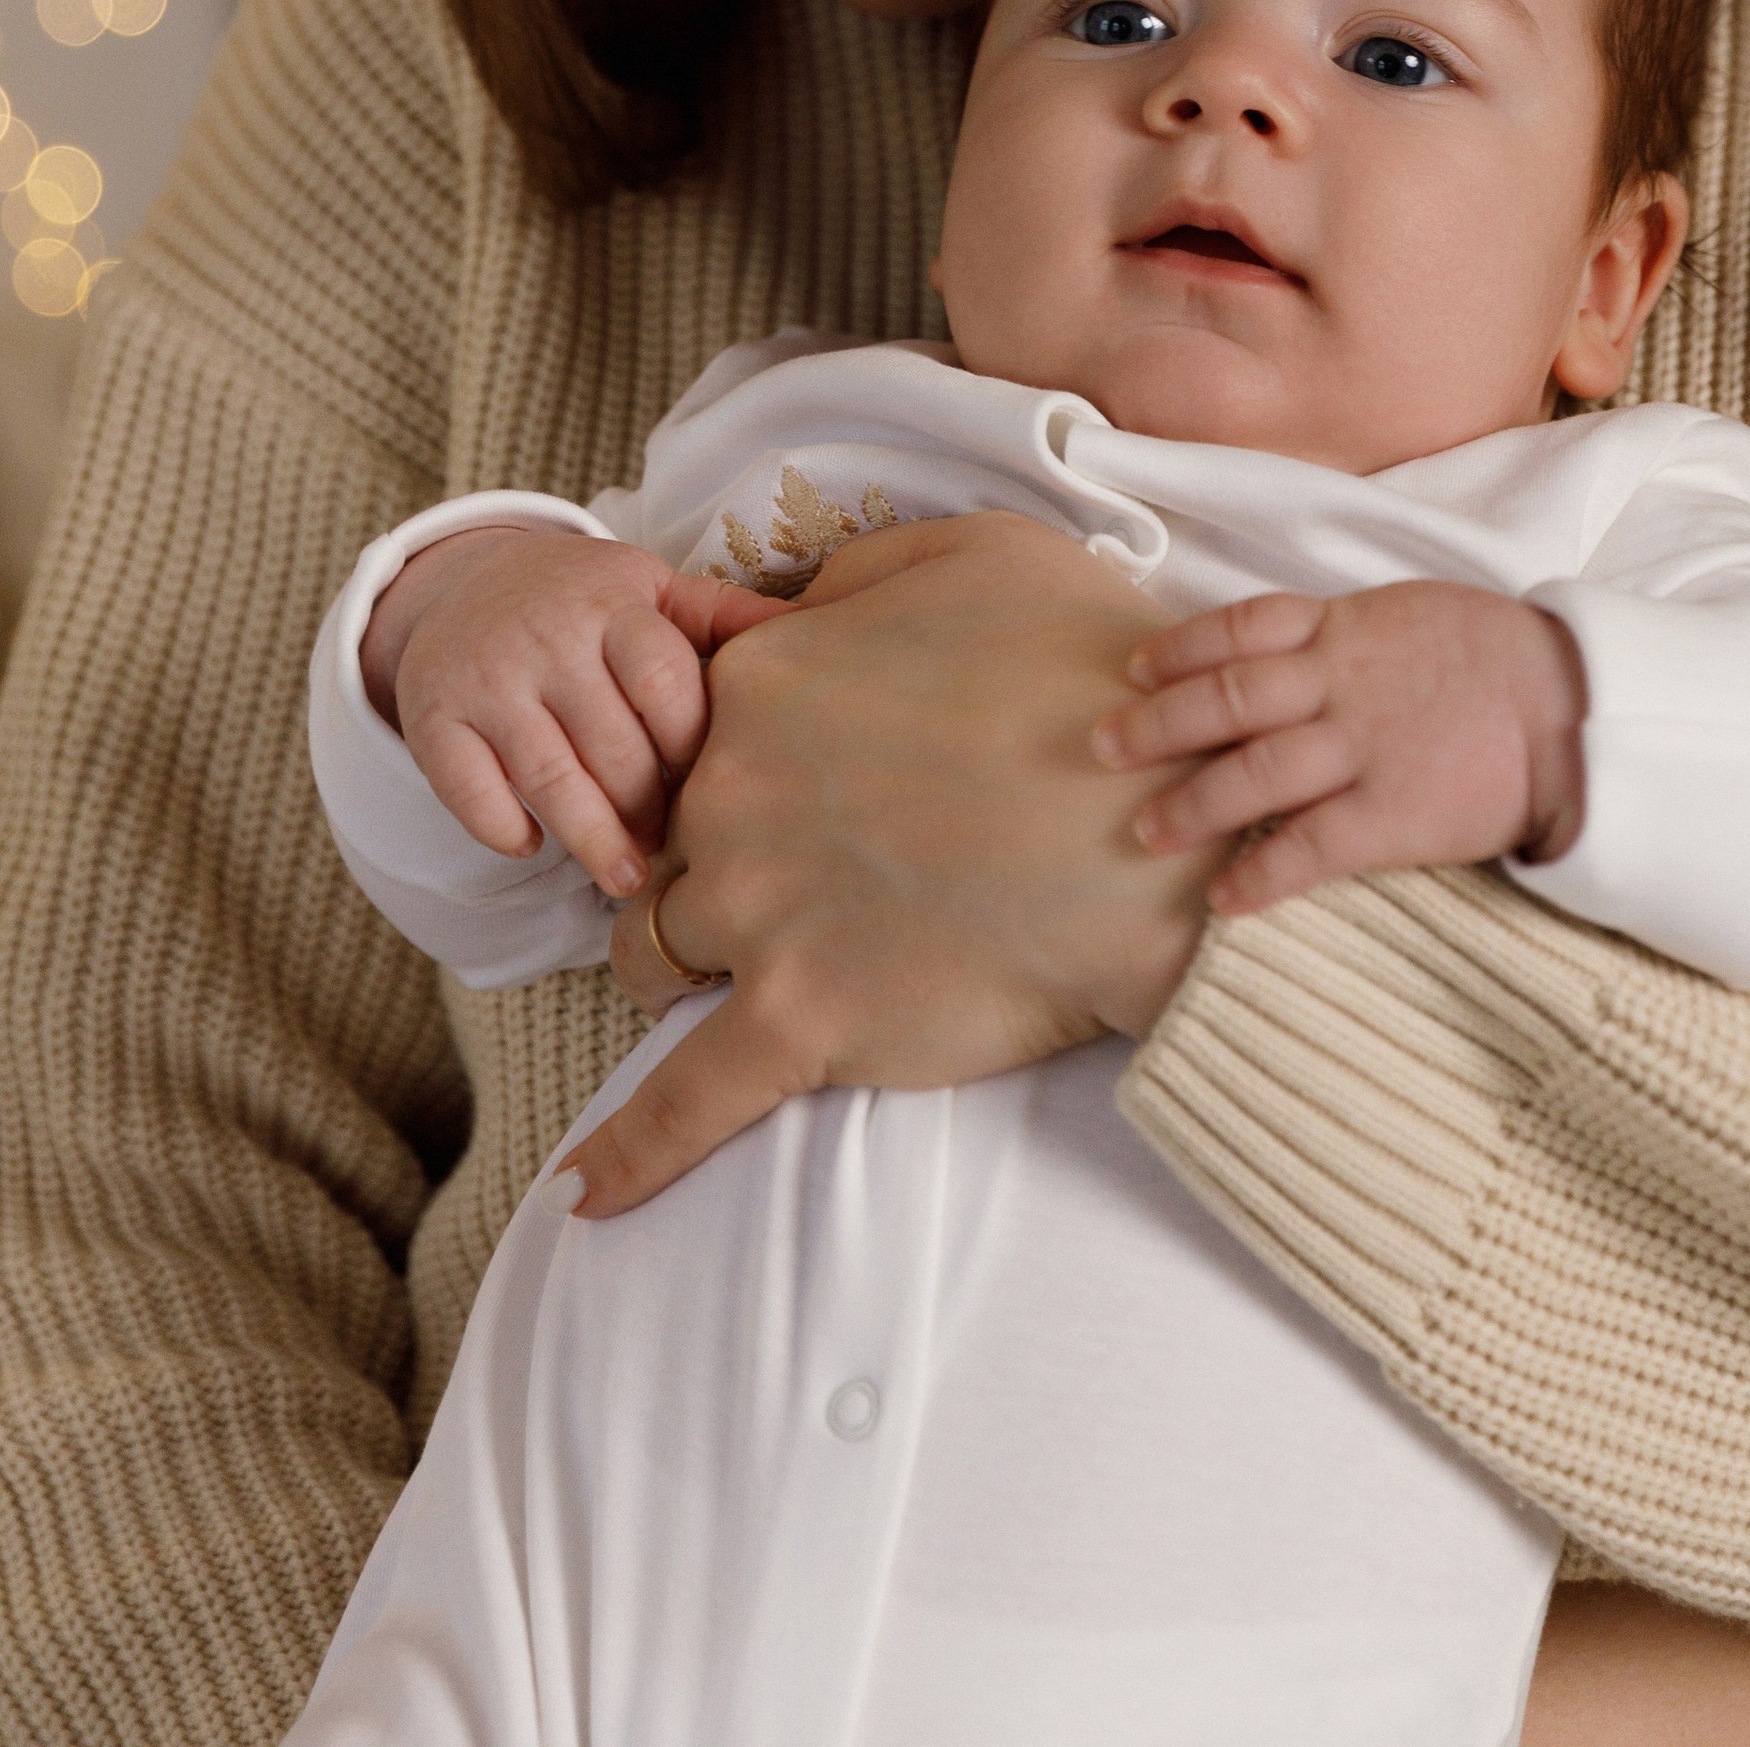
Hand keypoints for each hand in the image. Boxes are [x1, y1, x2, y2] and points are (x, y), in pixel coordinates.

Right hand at [366, 525, 786, 897]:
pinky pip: (469, 789)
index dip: (691, 741)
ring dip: (591, 838)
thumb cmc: (586, 602)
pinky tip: (534, 847)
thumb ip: (724, 618)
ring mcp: (487, 678)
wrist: (464, 583)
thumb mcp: (653, 590)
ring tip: (626, 880)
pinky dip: (504, 828)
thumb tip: (825, 632)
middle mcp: (547, 636)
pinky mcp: (434, 718)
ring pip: (548, 774)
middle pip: (611, 741)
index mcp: (614, 602)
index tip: (714, 780)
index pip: (663, 677)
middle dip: (649, 805)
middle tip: (675, 849)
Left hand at [562, 512, 1221, 1215]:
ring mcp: (756, 913)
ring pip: (653, 947)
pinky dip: (625, 1154)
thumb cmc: (1093, 675)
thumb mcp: (978, 551)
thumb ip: (855, 574)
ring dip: (670, 958)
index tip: (783, 764)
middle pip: (663, 833)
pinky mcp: (801, 1022)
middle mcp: (731, 793)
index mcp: (760, 681)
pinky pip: (684, 1102)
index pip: (686, 717)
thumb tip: (792, 610)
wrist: (1170, 826)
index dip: (728, 743)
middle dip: (699, 851)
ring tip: (702, 976)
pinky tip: (580, 1199)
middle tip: (782, 862)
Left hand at [1092, 582, 1587, 915]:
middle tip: (1098, 745)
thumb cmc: (1496, 657)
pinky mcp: (1392, 813)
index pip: (1240, 629)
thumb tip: (1286, 648)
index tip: (1134, 668)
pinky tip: (1222, 900)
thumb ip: (1344, 632)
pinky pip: (1310, 848)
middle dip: (1156, 724)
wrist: (1575, 709)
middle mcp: (1339, 683)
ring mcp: (1363, 748)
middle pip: (1226, 700)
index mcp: (1344, 628)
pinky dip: (1260, 875)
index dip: (1180, 649)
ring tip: (1142, 830)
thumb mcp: (1412, 614)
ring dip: (1190, 804)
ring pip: (1253, 773)